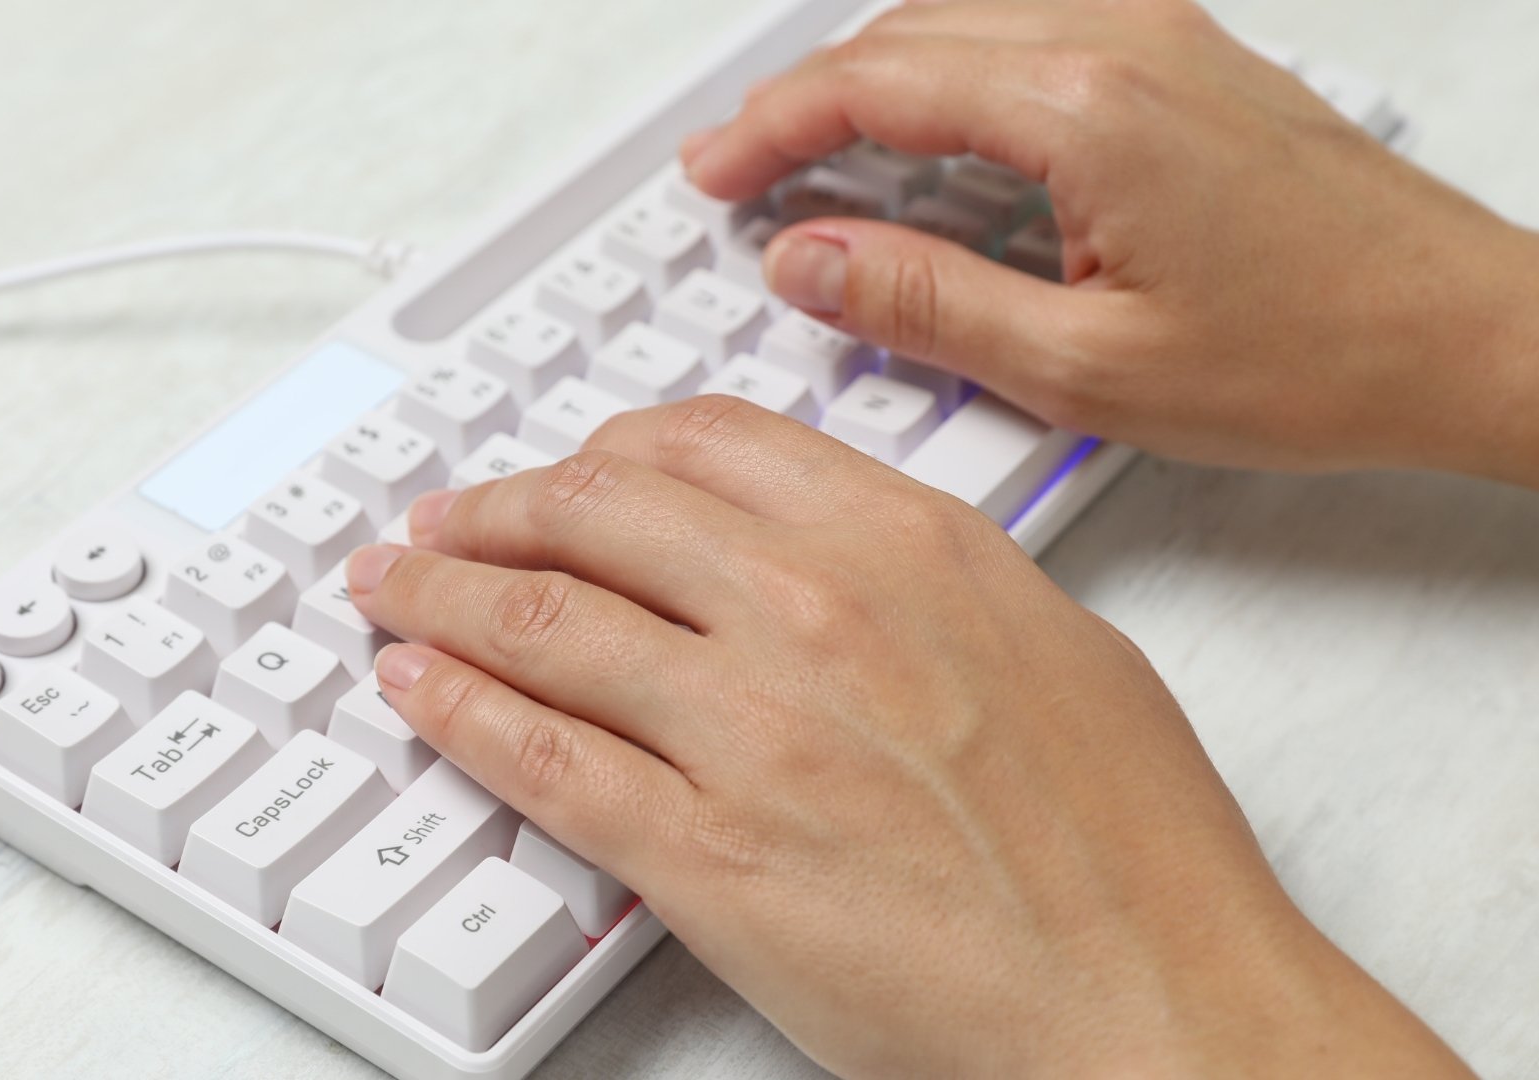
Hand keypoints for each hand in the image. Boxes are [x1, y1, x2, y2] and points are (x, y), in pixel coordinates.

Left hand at [344, 399, 1471, 1077]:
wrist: (1156, 1004)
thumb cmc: (1131, 849)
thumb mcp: (1052, 646)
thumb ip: (930, 576)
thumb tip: (837, 548)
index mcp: (907, 544)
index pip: (706, 446)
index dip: (606, 452)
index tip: (565, 471)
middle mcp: (817, 610)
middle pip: (600, 516)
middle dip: (496, 509)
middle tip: (444, 520)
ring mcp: (751, 728)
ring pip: (546, 623)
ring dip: (443, 595)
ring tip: (393, 589)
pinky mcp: (706, 853)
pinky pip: (539, 756)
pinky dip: (455, 708)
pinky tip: (414, 686)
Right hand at [683, 0, 1538, 487]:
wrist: (1468, 336)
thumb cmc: (1319, 355)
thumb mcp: (1088, 370)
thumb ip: (927, 306)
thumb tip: (813, 265)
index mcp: (1086, 109)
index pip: (875, 83)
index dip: (772, 131)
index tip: (716, 176)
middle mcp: (1124, 42)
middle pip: (910, 32)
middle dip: (807, 99)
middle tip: (743, 171)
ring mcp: (1164, 40)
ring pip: (968, 20)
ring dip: (879, 79)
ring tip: (819, 158)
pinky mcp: (1189, 63)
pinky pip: (1033, 35)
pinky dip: (955, 77)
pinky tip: (938, 143)